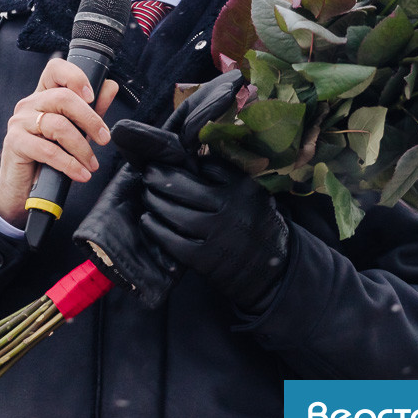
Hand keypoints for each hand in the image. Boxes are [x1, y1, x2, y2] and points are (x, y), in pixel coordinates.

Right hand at [0, 58, 117, 225]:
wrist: (21, 188)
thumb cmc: (46, 158)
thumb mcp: (74, 132)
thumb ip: (91, 110)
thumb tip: (110, 87)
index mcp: (43, 97)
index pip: (55, 69)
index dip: (75, 77)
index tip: (92, 97)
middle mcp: (29, 105)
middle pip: (63, 98)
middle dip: (90, 119)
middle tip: (104, 139)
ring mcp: (19, 122)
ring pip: (58, 125)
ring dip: (81, 147)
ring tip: (91, 164)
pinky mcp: (14, 142)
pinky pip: (47, 150)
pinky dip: (68, 164)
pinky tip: (80, 174)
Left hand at [72, 70, 245, 307]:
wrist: (271, 264)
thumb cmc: (252, 218)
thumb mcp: (248, 188)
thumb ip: (223, 172)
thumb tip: (188, 154)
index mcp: (239, 187)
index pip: (203, 167)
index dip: (177, 163)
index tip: (161, 159)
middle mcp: (228, 209)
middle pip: (182, 188)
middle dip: (158, 179)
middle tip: (147, 174)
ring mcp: (216, 235)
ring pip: (174, 214)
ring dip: (154, 202)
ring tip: (146, 194)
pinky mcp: (204, 258)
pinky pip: (172, 240)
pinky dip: (156, 228)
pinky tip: (148, 219)